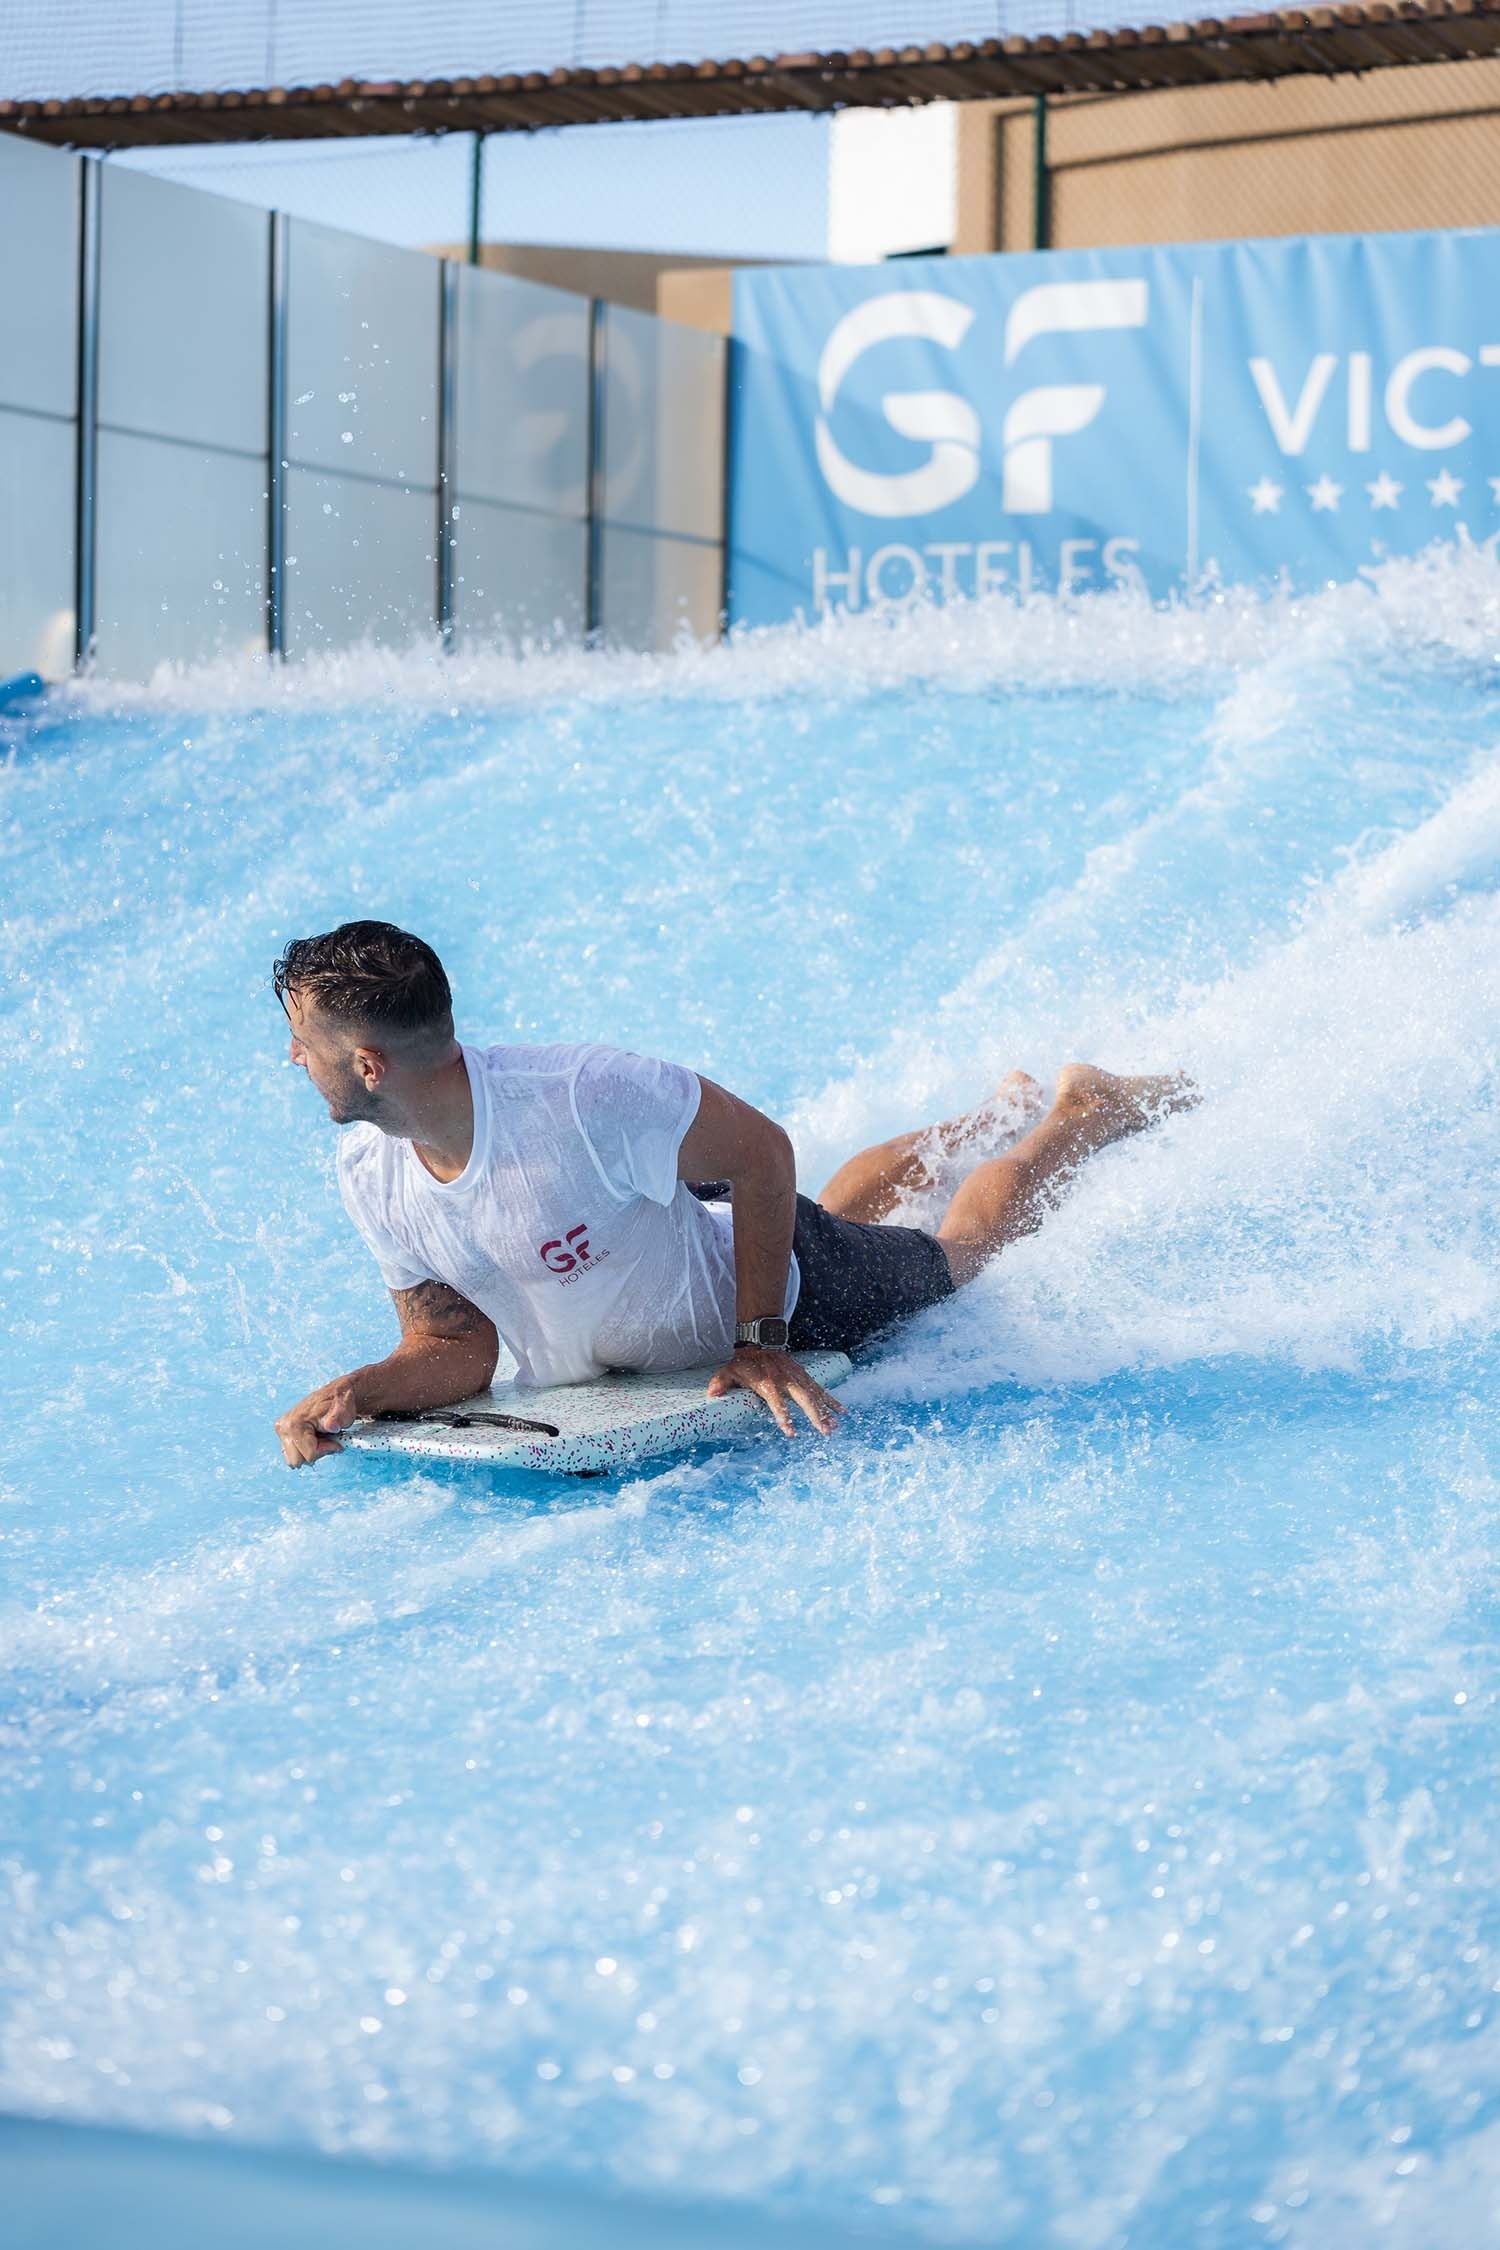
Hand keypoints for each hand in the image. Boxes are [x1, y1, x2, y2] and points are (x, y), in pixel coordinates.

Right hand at [274, 1378, 358, 1468]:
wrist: (336, 1394)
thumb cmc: (340, 1403)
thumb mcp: (343, 1411)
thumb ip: (337, 1419)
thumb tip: (332, 1426)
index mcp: (294, 1423)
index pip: (308, 1455)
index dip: (325, 1450)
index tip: (335, 1439)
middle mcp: (284, 1427)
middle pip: (297, 1461)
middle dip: (316, 1452)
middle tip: (327, 1439)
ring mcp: (282, 1430)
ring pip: (294, 1459)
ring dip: (310, 1452)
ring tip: (321, 1437)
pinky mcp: (284, 1433)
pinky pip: (294, 1453)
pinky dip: (306, 1449)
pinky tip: (315, 1437)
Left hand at [706, 1347, 845, 1438]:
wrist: (761, 1340)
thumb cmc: (745, 1362)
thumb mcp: (729, 1371)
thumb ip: (721, 1383)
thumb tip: (712, 1394)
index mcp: (767, 1383)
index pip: (777, 1402)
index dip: (783, 1416)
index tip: (790, 1431)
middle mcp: (786, 1381)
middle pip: (803, 1399)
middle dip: (815, 1416)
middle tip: (824, 1431)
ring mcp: (797, 1378)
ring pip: (815, 1396)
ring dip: (826, 1412)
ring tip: (834, 1427)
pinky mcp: (804, 1377)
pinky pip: (820, 1390)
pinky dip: (832, 1400)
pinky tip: (842, 1412)